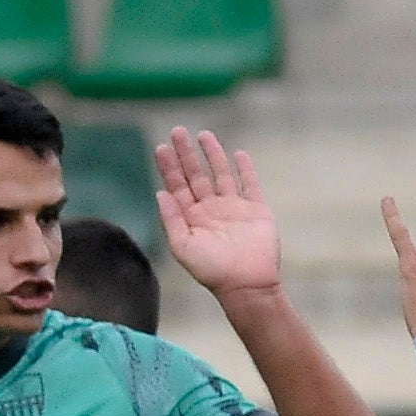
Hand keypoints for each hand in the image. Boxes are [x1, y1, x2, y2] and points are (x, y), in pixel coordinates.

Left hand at [155, 128, 280, 298]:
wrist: (246, 284)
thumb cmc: (212, 271)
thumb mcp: (183, 247)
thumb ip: (171, 219)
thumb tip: (160, 193)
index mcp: (192, 219)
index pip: (177, 187)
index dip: (169, 167)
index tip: (161, 148)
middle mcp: (211, 210)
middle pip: (196, 175)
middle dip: (186, 154)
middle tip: (177, 131)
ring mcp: (234, 208)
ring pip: (221, 174)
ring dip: (212, 155)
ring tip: (203, 134)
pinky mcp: (256, 210)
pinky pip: (250, 184)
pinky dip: (246, 169)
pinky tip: (238, 154)